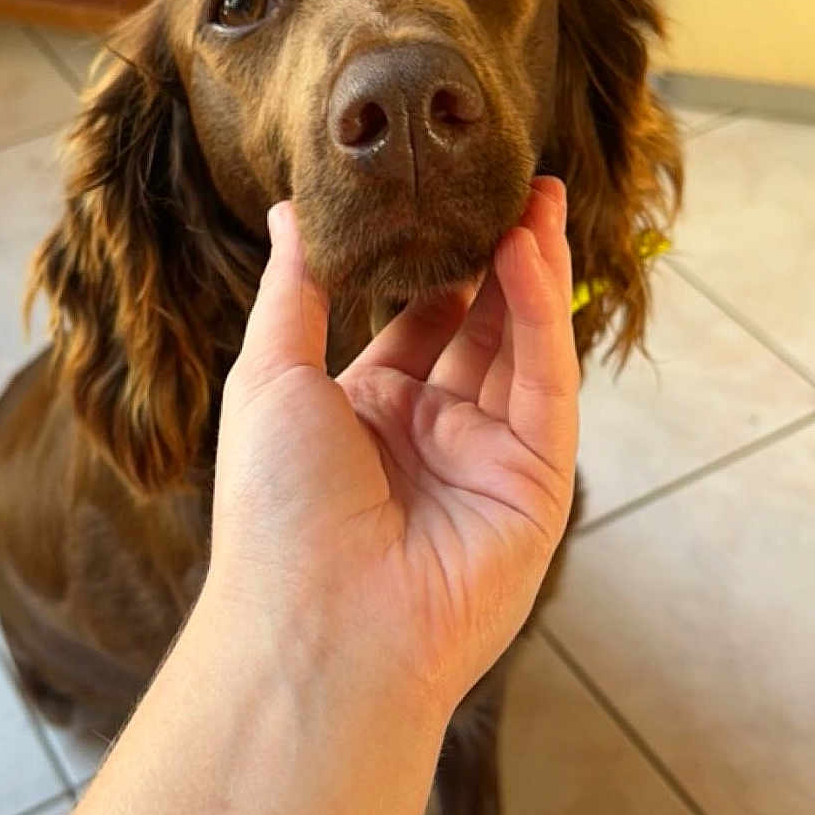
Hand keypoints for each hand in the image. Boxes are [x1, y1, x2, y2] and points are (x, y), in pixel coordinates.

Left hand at [207, 179, 578, 715]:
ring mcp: (484, 462)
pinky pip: (543, 386)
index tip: (447, 206)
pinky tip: (530, 252)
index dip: (434, 271)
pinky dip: (540, 317)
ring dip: (530, 274)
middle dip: (495, 263)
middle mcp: (428, 438)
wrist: (315, 626)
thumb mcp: (271, 377)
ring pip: (520, 350)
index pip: (414, 329)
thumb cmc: (275, 505)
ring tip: (537, 197)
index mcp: (366, 417)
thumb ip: (294, 291)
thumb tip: (291, 210)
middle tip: (513, 188)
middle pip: (477, 332)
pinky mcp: (534, 485)